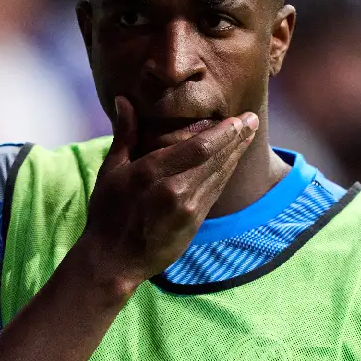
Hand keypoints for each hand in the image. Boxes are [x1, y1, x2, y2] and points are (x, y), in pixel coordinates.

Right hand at [79, 96, 258, 291]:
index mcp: (151, 172)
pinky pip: (215, 192)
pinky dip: (226, 174)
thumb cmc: (107, 212)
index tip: (237, 118)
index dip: (223, 132)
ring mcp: (187, 209)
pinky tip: (234, 161)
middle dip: (237, 138)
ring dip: (236, 154)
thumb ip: (124, 134)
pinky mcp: (194, 223)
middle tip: (252, 119)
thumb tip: (124, 99)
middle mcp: (174, 189)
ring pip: (219, 175)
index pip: (198, 147)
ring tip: (249, 135)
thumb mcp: (111, 171)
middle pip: (215, 159)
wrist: (114, 260)